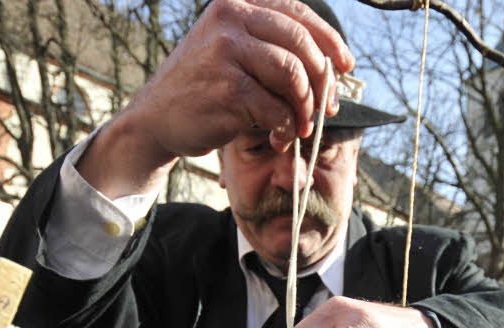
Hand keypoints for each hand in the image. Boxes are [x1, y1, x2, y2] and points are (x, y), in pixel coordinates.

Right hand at [78, 0, 353, 197]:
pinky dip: (286, 128)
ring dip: (306, 107)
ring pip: (293, 76)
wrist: (157, 118)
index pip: (298, 13)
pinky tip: (280, 138)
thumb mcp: (232, 51)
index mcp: (237, 5)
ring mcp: (227, 53)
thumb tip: (331, 67)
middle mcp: (231, 20)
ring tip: (301, 127)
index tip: (347, 65)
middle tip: (327, 108)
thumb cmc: (204, 88)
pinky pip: (276, 108)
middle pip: (302, 44)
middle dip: (323, 80)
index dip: (330, 40)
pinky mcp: (227, 89)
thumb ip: (271, 47)